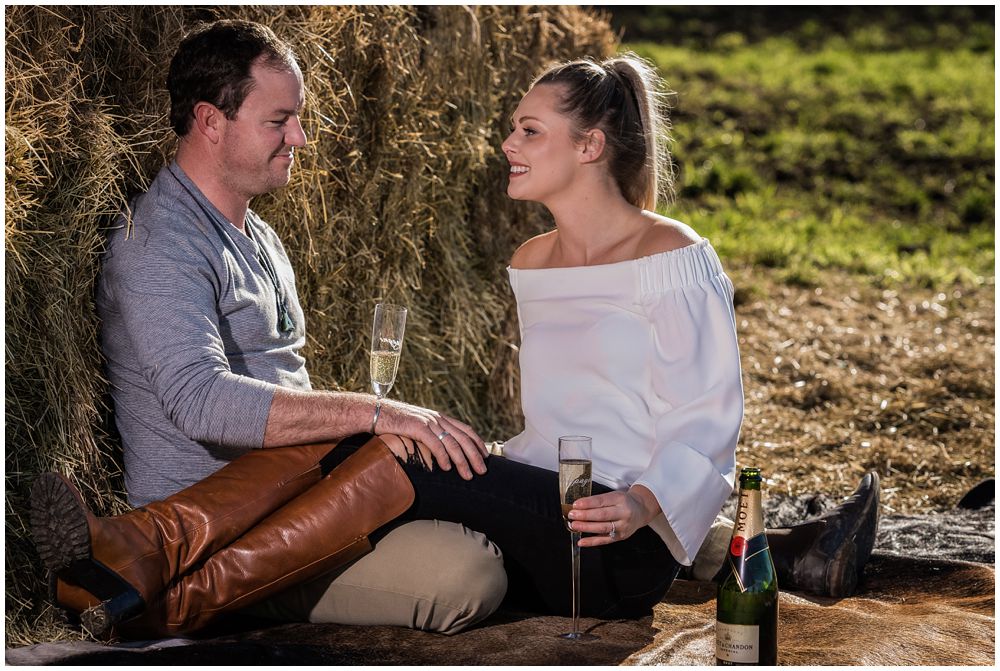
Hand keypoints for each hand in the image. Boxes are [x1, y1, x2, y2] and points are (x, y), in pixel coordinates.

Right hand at [373, 397, 487, 479]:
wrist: (375, 412)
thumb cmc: (394, 423)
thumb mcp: (417, 427)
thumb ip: (430, 435)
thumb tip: (441, 451)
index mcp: (439, 417)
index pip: (465, 429)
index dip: (477, 443)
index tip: (485, 456)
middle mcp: (437, 418)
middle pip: (463, 438)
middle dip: (475, 455)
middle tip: (483, 471)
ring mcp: (428, 422)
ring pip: (452, 443)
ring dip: (462, 461)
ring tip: (468, 475)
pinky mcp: (417, 427)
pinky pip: (435, 444)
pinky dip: (443, 457)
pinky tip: (447, 468)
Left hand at [567, 486, 659, 546]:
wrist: (641, 510)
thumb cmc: (624, 502)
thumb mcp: (614, 495)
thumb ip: (598, 501)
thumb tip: (578, 506)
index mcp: (620, 499)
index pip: (602, 501)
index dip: (588, 503)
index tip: (576, 504)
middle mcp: (623, 513)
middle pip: (602, 515)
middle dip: (585, 515)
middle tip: (572, 515)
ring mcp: (622, 527)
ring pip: (602, 528)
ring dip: (586, 527)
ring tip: (574, 525)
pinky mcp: (620, 537)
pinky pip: (604, 540)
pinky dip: (591, 542)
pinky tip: (581, 541)